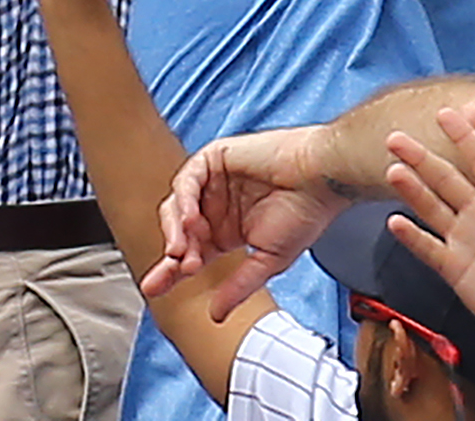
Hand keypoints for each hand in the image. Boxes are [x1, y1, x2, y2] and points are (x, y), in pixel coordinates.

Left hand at [145, 126, 347, 317]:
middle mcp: (217, 206)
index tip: (153, 290)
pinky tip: (192, 221)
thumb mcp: (267, 261)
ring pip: (176, 205)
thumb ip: (238, 287)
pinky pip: (188, 179)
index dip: (170, 271)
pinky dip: (185, 200)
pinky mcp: (217, 158)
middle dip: (171, 254)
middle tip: (179, 270)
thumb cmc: (305, 215)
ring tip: (183, 249)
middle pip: (176, 231)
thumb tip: (215, 316)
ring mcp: (215, 181)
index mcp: (227, 230)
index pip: (189, 252)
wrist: (321, 181)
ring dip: (175, 230)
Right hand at [383, 108, 474, 349]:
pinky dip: (412, 236)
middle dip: (421, 157)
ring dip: (412, 189)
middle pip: (445, 177)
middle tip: (395, 138)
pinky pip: (429, 247)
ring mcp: (467, 239)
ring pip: (432, 207)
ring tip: (393, 170)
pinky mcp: (456, 268)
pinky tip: (396, 222)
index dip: (463, 135)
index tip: (444, 113)